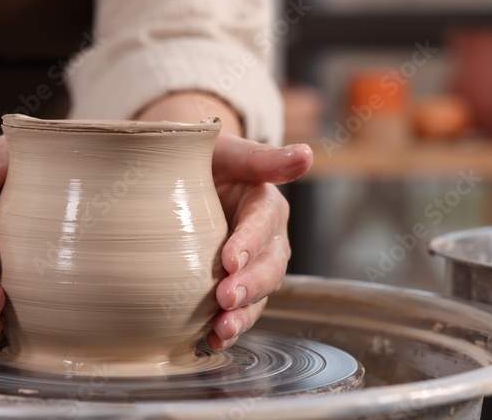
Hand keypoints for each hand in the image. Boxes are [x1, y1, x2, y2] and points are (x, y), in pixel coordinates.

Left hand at [208, 133, 311, 348]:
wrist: (184, 176)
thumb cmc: (207, 160)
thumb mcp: (229, 151)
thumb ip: (264, 157)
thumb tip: (307, 154)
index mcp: (267, 204)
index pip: (262, 225)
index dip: (249, 243)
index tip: (229, 260)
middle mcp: (267, 239)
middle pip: (268, 267)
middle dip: (249, 285)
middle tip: (225, 297)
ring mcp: (253, 266)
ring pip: (258, 295)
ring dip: (243, 314)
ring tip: (222, 329)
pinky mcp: (235, 284)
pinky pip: (239, 311)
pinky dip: (229, 328)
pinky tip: (213, 340)